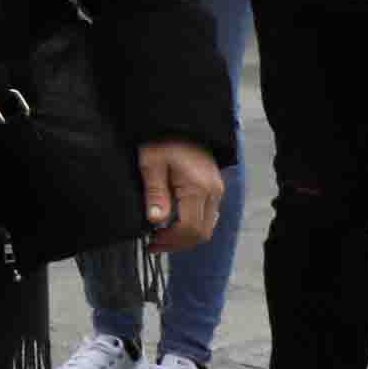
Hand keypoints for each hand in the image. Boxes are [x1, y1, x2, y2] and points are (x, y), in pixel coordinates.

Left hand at [141, 137, 226, 253]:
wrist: (181, 123)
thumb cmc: (163, 140)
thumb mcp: (151, 163)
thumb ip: (155, 192)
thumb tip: (156, 221)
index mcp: (199, 188)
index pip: (190, 228)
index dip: (170, 241)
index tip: (151, 243)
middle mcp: (213, 193)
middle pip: (201, 233)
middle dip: (177, 244)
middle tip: (153, 245)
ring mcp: (216, 192)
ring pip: (207, 228)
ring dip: (184, 238)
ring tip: (161, 238)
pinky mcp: (214, 190)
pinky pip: (207, 217)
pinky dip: (192, 227)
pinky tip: (173, 225)